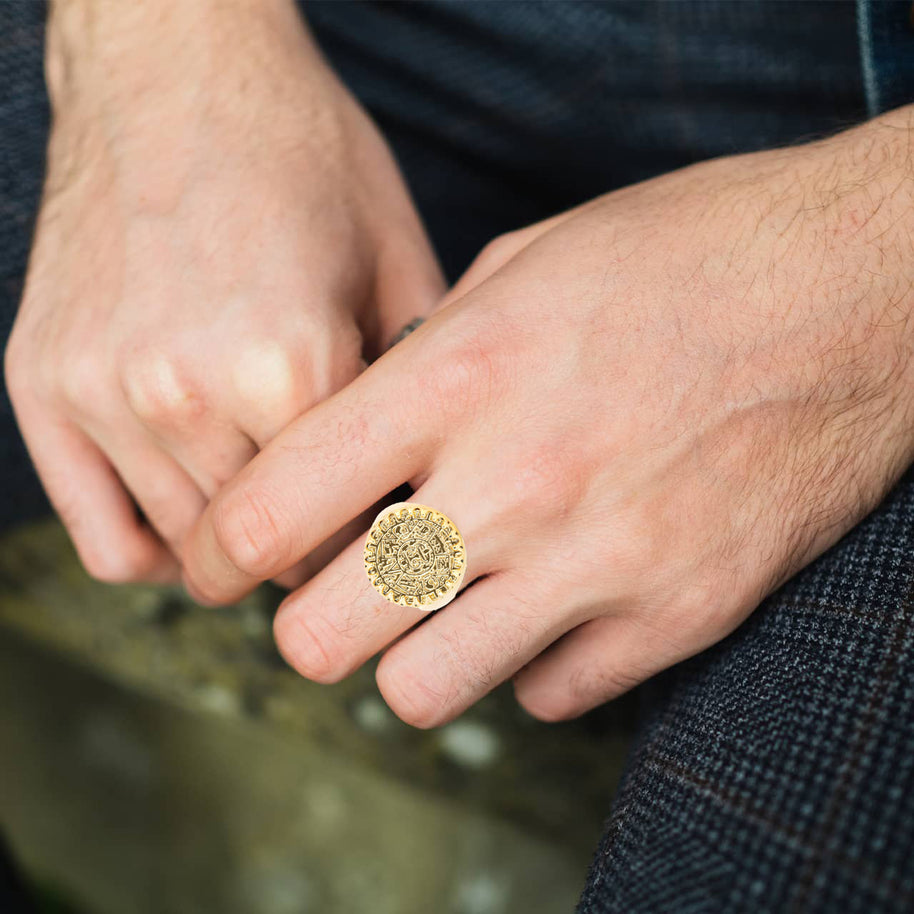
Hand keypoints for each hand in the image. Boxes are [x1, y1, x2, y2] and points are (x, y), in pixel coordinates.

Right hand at [4, 0, 442, 582]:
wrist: (177, 63)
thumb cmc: (301, 154)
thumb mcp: (397, 258)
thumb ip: (414, 383)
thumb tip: (425, 476)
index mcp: (289, 363)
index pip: (347, 528)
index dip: (380, 540)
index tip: (389, 532)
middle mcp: (185, 391)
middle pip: (269, 551)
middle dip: (316, 549)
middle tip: (337, 524)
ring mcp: (103, 392)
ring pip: (189, 549)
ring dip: (240, 549)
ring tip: (275, 514)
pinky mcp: (43, 385)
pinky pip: (101, 535)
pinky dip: (153, 549)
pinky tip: (193, 515)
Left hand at [180, 109, 913, 725]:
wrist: (858, 285)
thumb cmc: (686, 254)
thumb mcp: (525, 268)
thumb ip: (426, 361)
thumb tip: (363, 440)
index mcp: (456, 379)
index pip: (273, 511)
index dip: (224, 552)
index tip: (231, 561)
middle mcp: (516, 482)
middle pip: (327, 634)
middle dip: (311, 628)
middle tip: (335, 599)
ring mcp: (601, 561)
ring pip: (427, 692)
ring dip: (413, 664)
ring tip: (442, 617)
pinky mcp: (679, 613)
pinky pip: (554, 697)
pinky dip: (535, 666)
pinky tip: (556, 609)